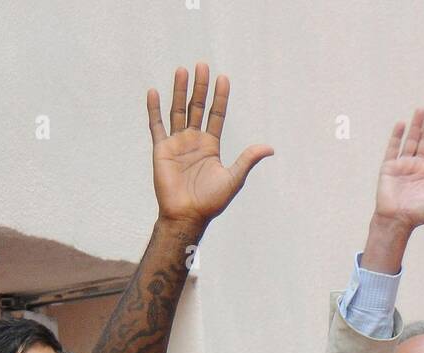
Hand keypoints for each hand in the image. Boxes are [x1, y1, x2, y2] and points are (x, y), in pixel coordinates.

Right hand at [147, 64, 272, 230]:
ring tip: (182, 71)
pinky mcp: (161, 150)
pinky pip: (156, 126)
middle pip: (197, 107)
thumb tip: (270, 148)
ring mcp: (177, 144)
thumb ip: (247, 160)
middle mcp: (194, 141)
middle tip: (202, 65)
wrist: (187, 216)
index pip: (216, 115)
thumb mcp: (233, 178)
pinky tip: (154, 92)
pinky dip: (154, 110)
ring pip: (177, 111)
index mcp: (210, 146)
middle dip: (200, 87)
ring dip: (179, 91)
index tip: (223, 78)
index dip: (220, 97)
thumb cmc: (211, 202)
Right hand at [373, 108, 423, 233]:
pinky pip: (393, 148)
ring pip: (411, 140)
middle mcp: (418, 166)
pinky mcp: (389, 167)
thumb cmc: (419, 214)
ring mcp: (404, 165)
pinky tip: (402, 124)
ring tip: (422, 110)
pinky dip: (397, 135)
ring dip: (416, 125)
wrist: (396, 221)